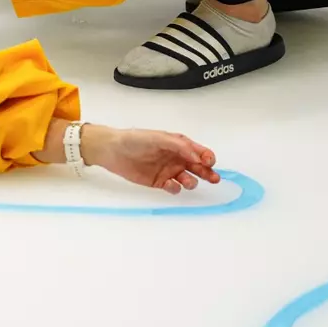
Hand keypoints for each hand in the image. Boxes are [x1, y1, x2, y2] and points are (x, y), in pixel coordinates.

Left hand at [82, 125, 219, 194]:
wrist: (113, 151)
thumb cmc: (135, 140)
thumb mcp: (159, 138)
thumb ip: (179, 146)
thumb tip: (198, 157)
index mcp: (178, 145)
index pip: (198, 151)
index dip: (207, 156)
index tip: (209, 162)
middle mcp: (176, 158)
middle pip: (198, 168)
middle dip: (208, 173)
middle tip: (214, 178)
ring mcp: (168, 171)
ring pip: (188, 179)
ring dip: (192, 182)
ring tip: (188, 181)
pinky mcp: (159, 182)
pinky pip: (173, 188)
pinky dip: (175, 188)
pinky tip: (170, 184)